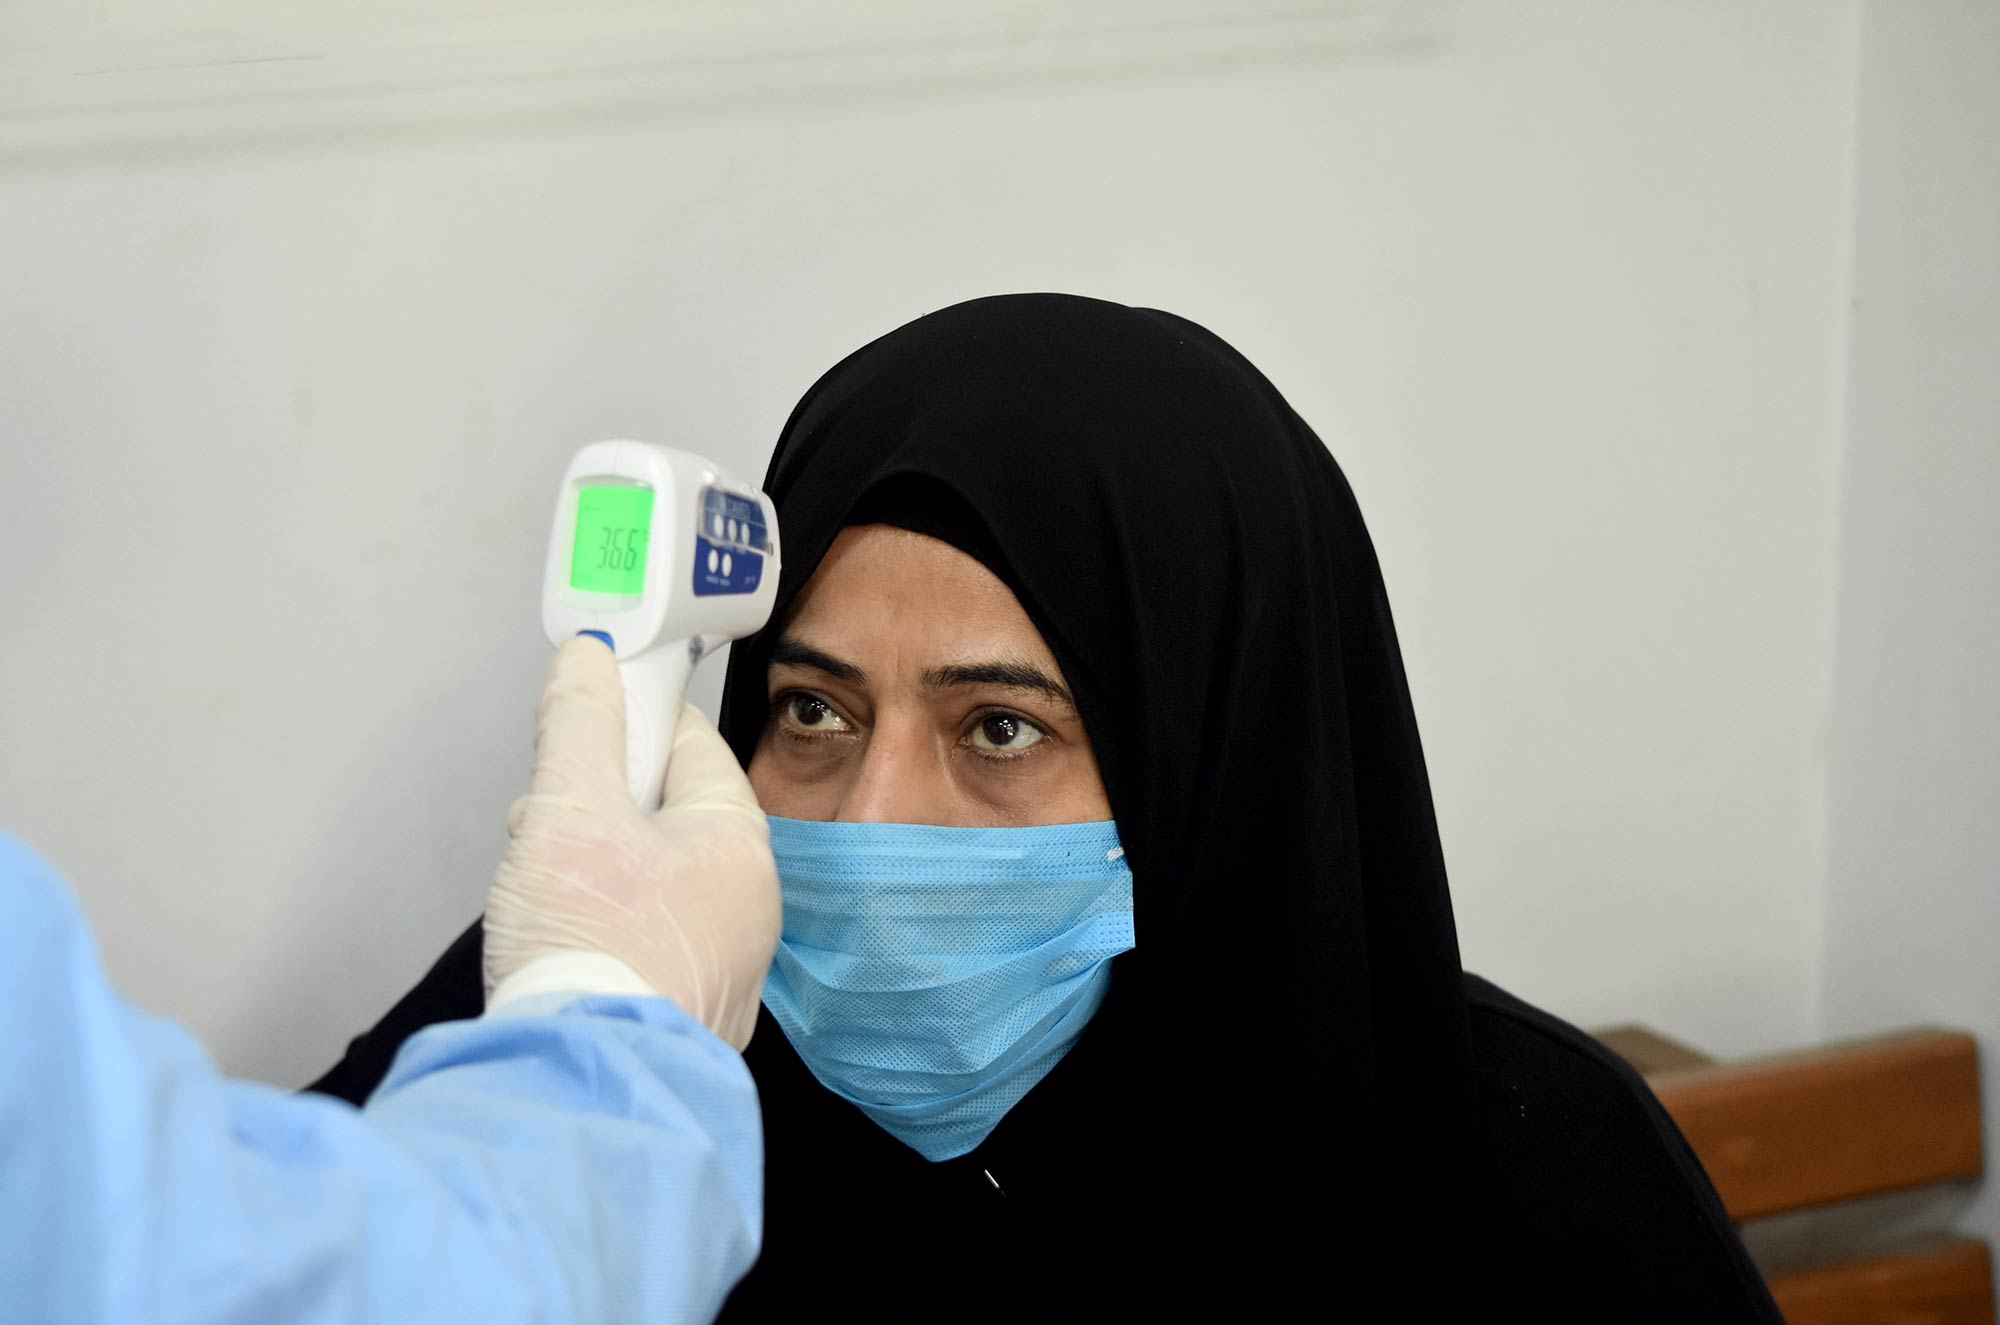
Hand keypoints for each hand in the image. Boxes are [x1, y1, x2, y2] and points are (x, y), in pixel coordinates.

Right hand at [483, 637, 778, 1049]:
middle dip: (592, 809)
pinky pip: (642, 942)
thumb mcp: (569, 810)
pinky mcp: (682, 1012)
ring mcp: (720, 966)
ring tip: (541, 894)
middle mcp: (747, 906)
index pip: (691, 744)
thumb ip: (578, 725)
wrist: (578, 1088)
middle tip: (542, 827)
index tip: (584, 720)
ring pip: (648, 881)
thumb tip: (589, 660)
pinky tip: (561, 947)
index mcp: (739, 844)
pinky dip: (599, 931)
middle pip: (664, 816)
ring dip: (587, 871)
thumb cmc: (592, 955)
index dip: (629, 724)